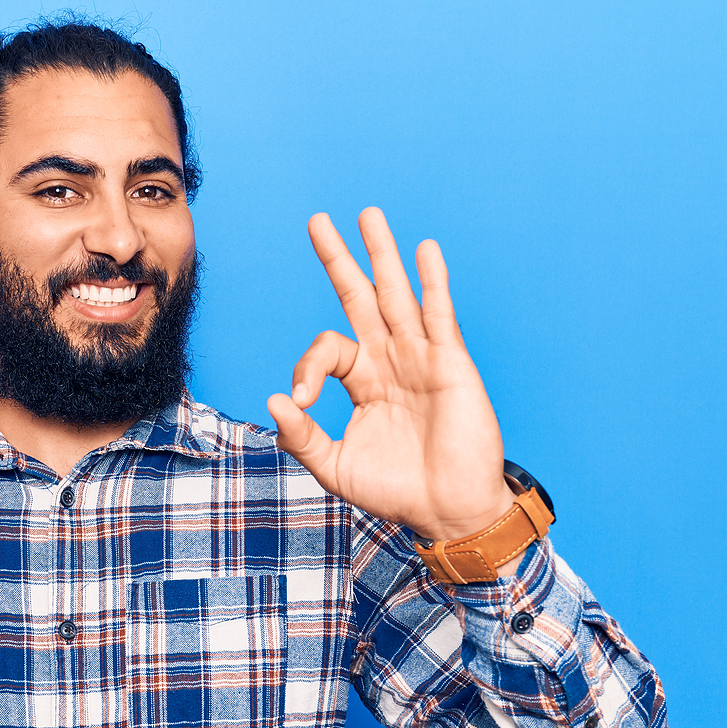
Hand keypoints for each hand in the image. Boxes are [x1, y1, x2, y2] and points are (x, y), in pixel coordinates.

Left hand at [267, 208, 513, 541]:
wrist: (446, 511)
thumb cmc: (395, 491)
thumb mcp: (334, 467)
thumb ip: (302, 436)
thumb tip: (275, 400)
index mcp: (362, 381)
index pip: (328, 349)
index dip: (308, 366)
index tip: (301, 400)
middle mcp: (390, 361)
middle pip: (361, 298)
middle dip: (341, 260)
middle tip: (319, 221)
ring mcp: (421, 358)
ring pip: (397, 296)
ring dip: (384, 255)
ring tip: (369, 216)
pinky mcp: (451, 365)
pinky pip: (440, 316)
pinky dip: (433, 283)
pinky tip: (425, 251)